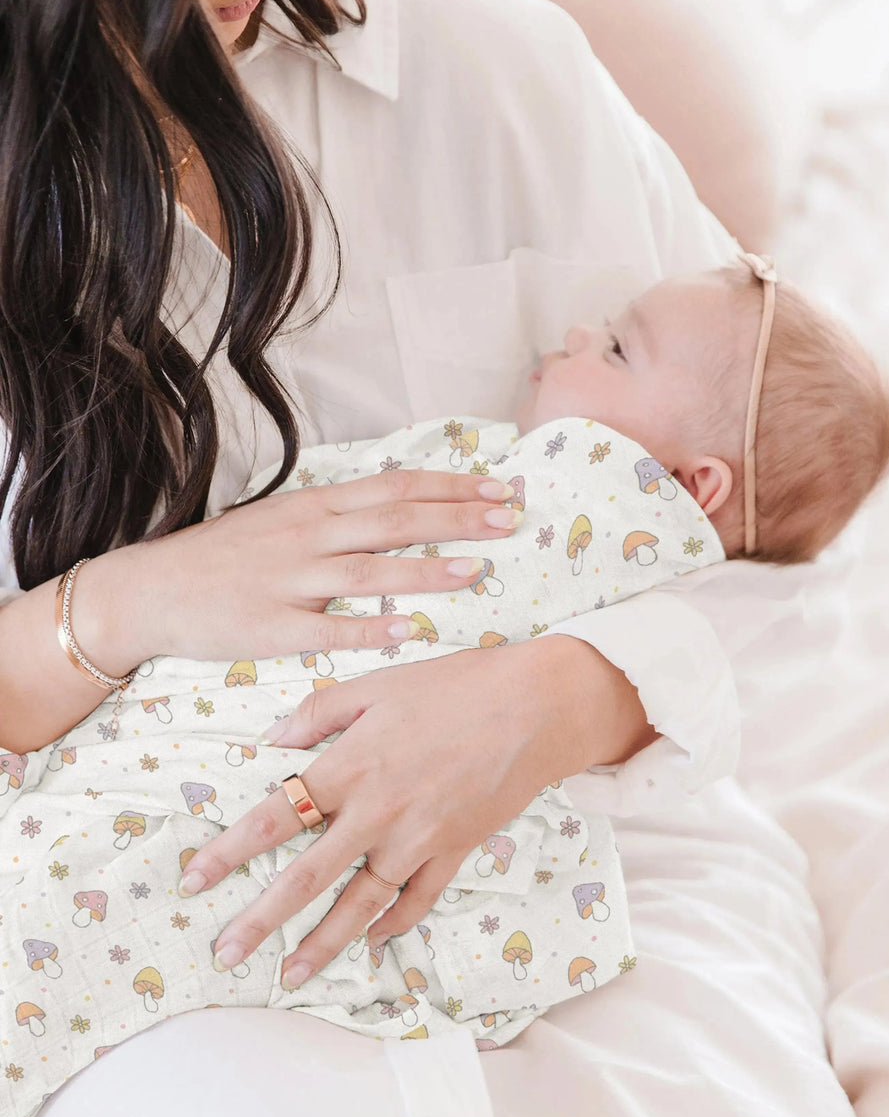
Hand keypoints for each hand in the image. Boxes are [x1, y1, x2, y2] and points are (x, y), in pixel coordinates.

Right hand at [74, 467, 522, 670]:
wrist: (151, 590)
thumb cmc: (225, 555)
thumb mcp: (284, 518)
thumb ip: (339, 514)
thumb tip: (401, 505)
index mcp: (315, 506)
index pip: (396, 487)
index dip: (451, 486)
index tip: (499, 487)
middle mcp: (309, 535)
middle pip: (394, 520)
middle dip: (457, 518)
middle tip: (509, 519)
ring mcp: (291, 580)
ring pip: (369, 571)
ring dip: (425, 570)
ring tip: (476, 571)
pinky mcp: (272, 626)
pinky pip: (328, 629)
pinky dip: (370, 629)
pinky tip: (409, 630)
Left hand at [175, 635, 643, 988]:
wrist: (535, 705)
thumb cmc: (455, 685)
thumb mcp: (380, 682)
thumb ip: (321, 711)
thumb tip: (273, 739)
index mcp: (351, 765)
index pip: (274, 817)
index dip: (229, 852)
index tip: (193, 880)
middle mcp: (377, 812)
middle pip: (306, 878)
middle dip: (260, 920)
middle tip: (224, 954)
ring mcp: (417, 839)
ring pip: (359, 905)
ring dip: (321, 944)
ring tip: (290, 976)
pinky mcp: (454, 851)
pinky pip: (417, 900)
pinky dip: (393, 925)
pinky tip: (373, 944)